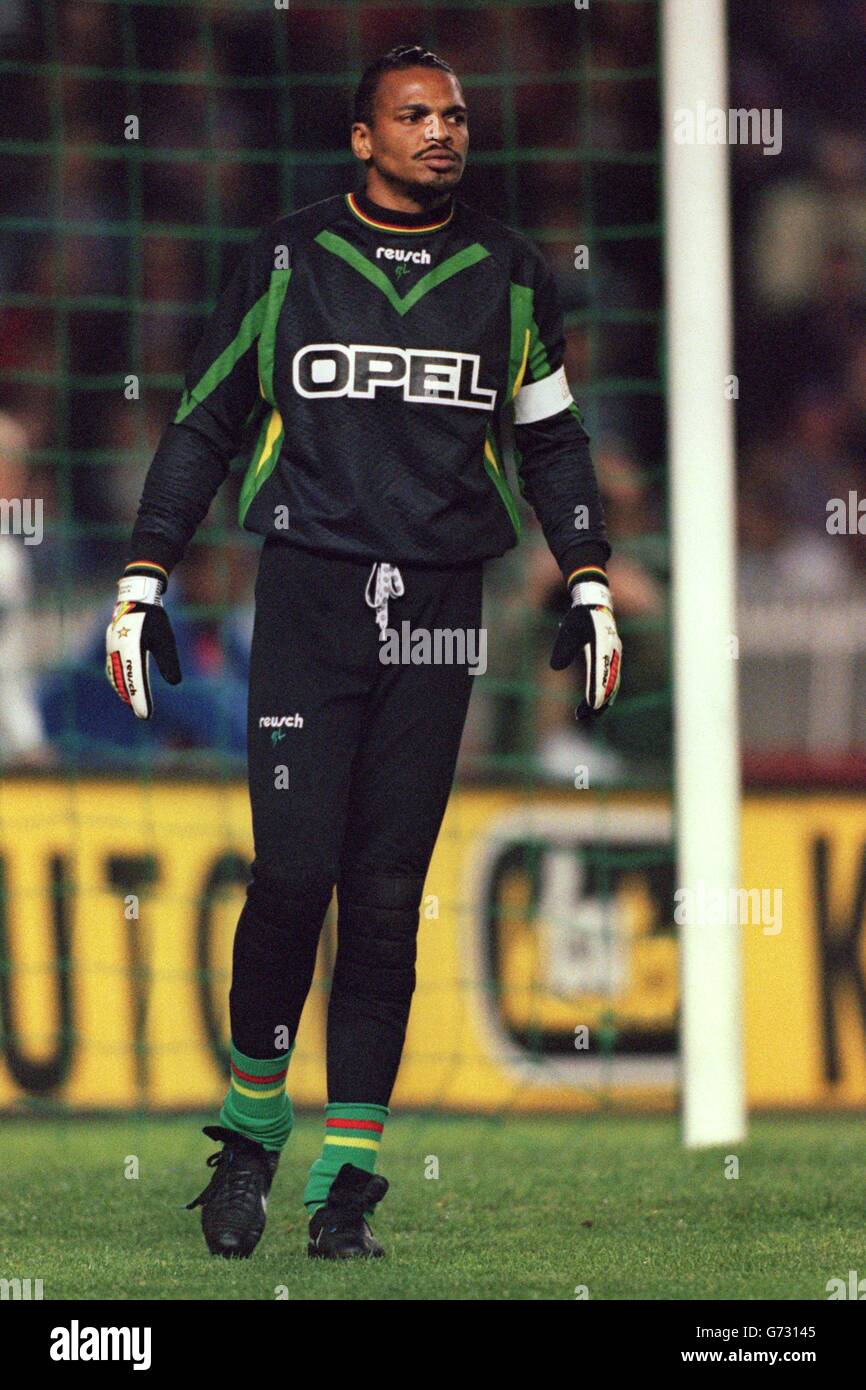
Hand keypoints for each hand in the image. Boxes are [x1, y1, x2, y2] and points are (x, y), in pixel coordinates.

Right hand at [105, 573, 180, 718]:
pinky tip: (123, 685)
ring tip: (132, 703)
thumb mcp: (165, 638)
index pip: (136, 682)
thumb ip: (169, 661)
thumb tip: (175, 682)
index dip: (141, 701)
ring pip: (116, 676)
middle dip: (132, 699)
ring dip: (124, 691)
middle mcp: (118, 652)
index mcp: (131, 651)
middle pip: (124, 682)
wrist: (136, 595)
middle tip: (142, 714)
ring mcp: (112, 649)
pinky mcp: (112, 646)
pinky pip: (112, 668)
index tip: (145, 716)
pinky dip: (118, 680)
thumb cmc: (153, 617)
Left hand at [550, 576, 621, 719]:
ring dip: (601, 701)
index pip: (598, 675)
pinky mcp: (612, 658)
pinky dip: (606, 693)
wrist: (596, 602)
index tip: (589, 707)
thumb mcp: (568, 629)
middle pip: (607, 684)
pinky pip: (612, 680)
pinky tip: (597, 704)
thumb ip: (564, 648)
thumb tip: (555, 668)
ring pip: (611, 684)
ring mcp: (614, 656)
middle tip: (582, 717)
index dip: (594, 693)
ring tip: (589, 715)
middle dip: (597, 703)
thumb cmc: (580, 616)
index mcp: (601, 647)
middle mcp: (611, 654)